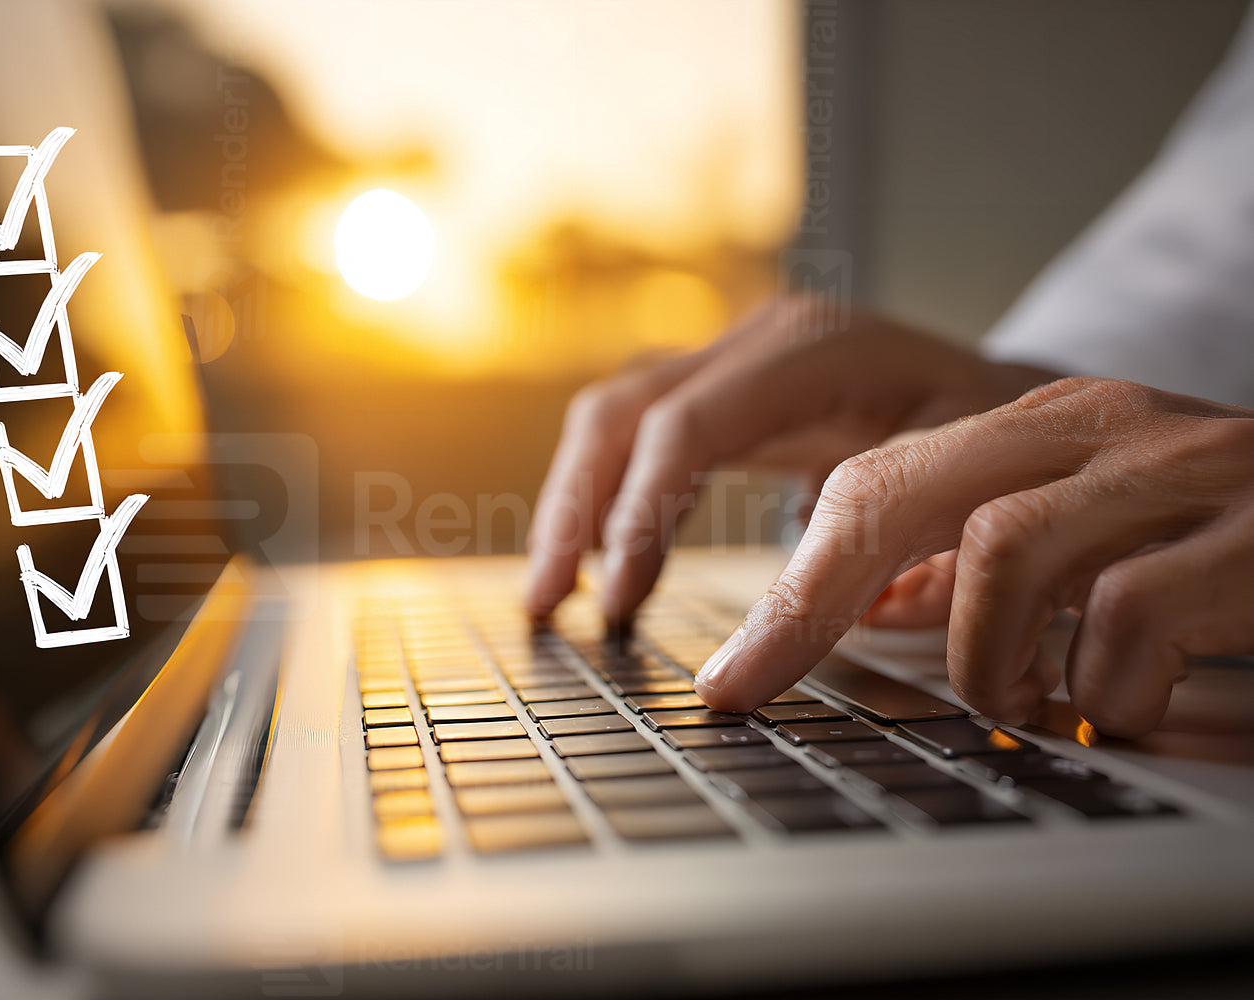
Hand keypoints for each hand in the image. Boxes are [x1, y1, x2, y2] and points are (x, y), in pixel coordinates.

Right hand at [524, 297, 1053, 621]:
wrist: (1016, 394)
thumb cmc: (1003, 441)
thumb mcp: (971, 484)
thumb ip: (897, 547)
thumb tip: (823, 627)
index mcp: (815, 350)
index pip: (687, 424)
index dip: (641, 515)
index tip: (618, 606)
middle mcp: (759, 338)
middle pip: (623, 409)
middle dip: (576, 510)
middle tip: (550, 605)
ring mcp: (735, 352)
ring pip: (612, 414)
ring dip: (571, 503)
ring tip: (550, 593)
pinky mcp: (724, 385)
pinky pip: (635, 428)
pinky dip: (604, 493)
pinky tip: (593, 556)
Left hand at [693, 377, 1253, 738]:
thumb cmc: (1231, 543)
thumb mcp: (1092, 540)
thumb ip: (984, 562)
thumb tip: (876, 609)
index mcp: (1039, 430)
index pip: (868, 485)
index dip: (785, 584)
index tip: (731, 678)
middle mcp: (1096, 428)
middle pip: (893, 490)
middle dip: (809, 604)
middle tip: (758, 688)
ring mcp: (1181, 467)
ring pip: (1002, 550)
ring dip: (986, 660)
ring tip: (1023, 706)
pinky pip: (1132, 611)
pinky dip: (1103, 683)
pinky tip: (1122, 704)